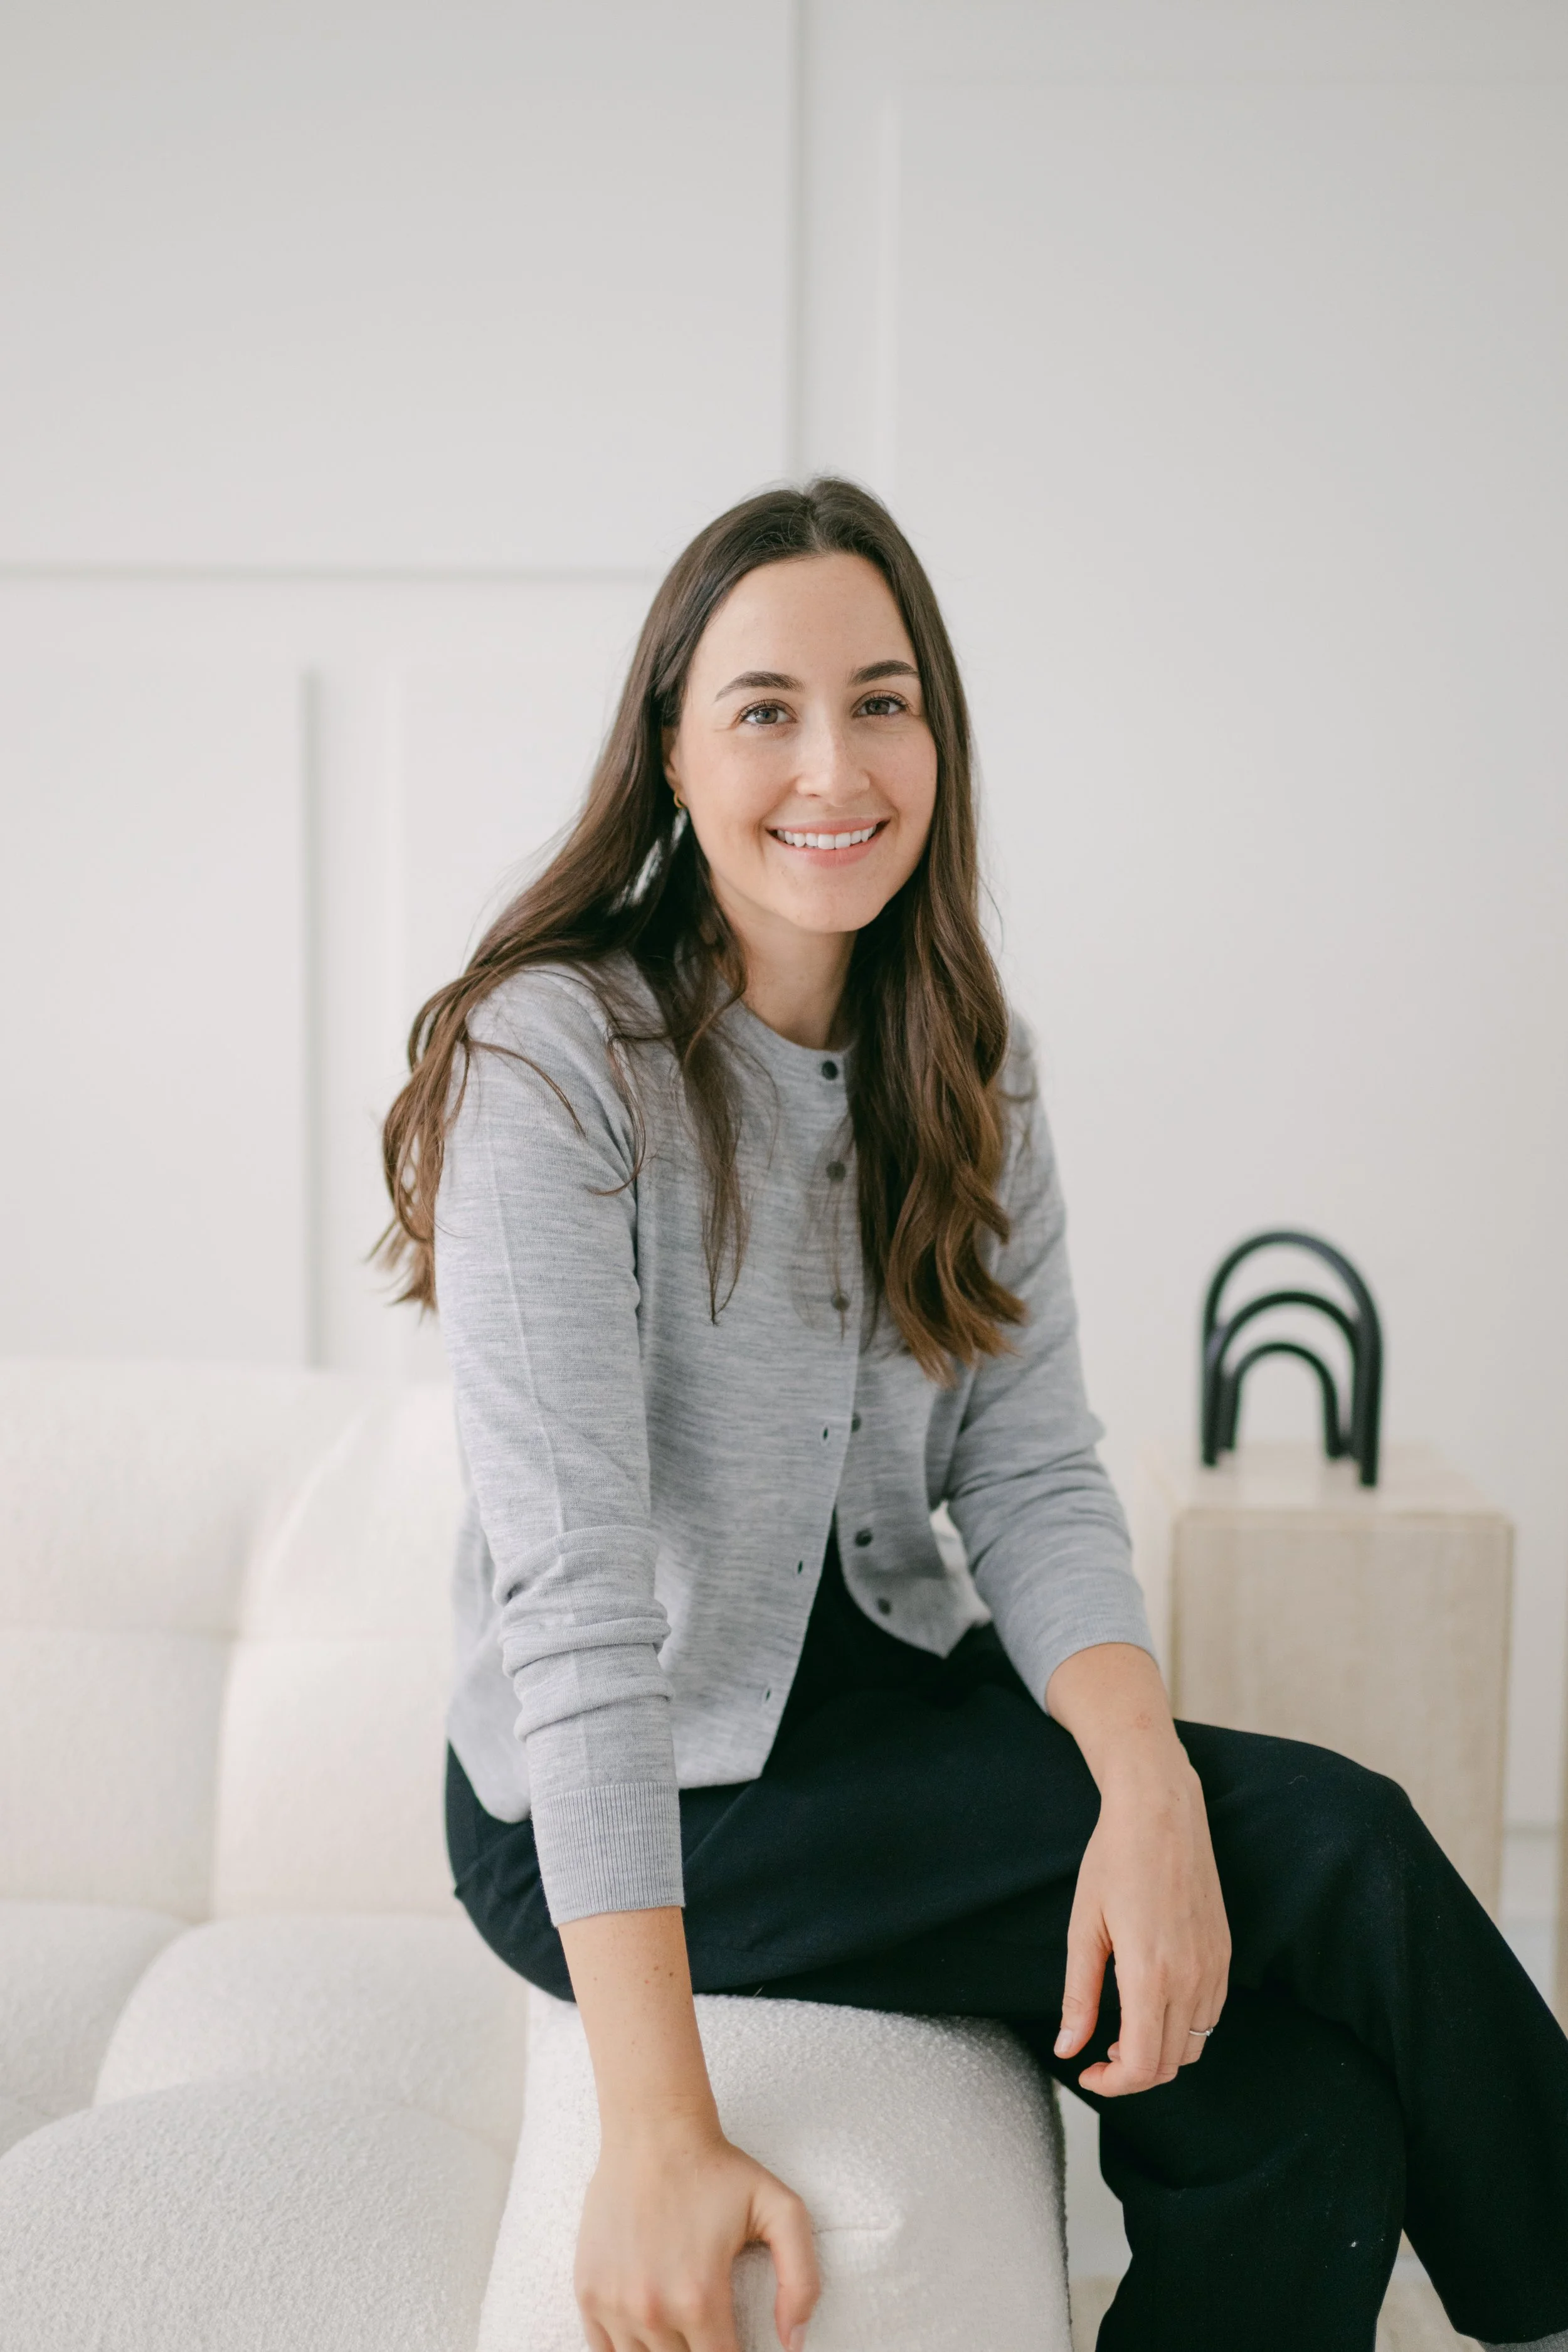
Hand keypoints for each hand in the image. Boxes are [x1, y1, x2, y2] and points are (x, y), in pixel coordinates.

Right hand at [576, 2114, 818, 2351]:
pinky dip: (626, 2351)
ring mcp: (613, 2302)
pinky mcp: (588, 2290)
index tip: (736, 2344)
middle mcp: (652, 2308)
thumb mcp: (782, 2210)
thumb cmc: (716, 2168)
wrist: (654, 2131)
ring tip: (682, 2330)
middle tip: (710, 2331)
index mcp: (699, 2297)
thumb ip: (802, 2280)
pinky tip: (646, 2335)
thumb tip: (794, 2341)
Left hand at [1053, 1745, 1230, 2097]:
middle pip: (1170, 2065)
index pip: (1143, 2065)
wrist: (1161, 1811)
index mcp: (1150, 1975)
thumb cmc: (1113, 1861)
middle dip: (1132, 2074)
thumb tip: (1067, 2050)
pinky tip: (1152, 2004)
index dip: (1113, 2085)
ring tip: (1123, 2031)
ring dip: (1159, 2053)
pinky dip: (1183, 2028)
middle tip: (1099, 2055)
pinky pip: (1210, 2015)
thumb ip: (1078, 1996)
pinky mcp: (1225, 1954)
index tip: (1087, 2071)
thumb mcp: (1084, 1928)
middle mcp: (1191, 1978)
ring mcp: (1215, 1967)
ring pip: (1195, 2045)